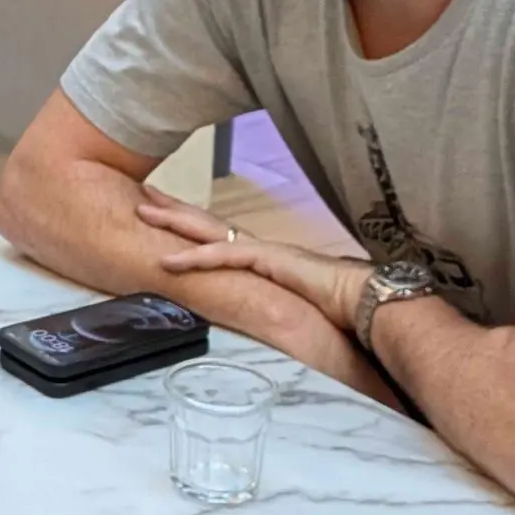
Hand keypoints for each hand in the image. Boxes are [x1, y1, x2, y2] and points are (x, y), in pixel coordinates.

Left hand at [138, 186, 372, 331]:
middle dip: (175, 207)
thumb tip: (268, 321)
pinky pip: (224, 256)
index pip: (223, 236)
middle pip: (209, 222)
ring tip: (142, 211)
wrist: (373, 302)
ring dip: (174, 222)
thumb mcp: (299, 308)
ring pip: (209, 230)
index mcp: (268, 260)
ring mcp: (265, 251)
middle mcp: (263, 249)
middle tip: (144, 193)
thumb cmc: (345, 308)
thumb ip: (280, 308)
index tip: (170, 213)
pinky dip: (194, 258)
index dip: (195, 224)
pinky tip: (169, 260)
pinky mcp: (269, 261)